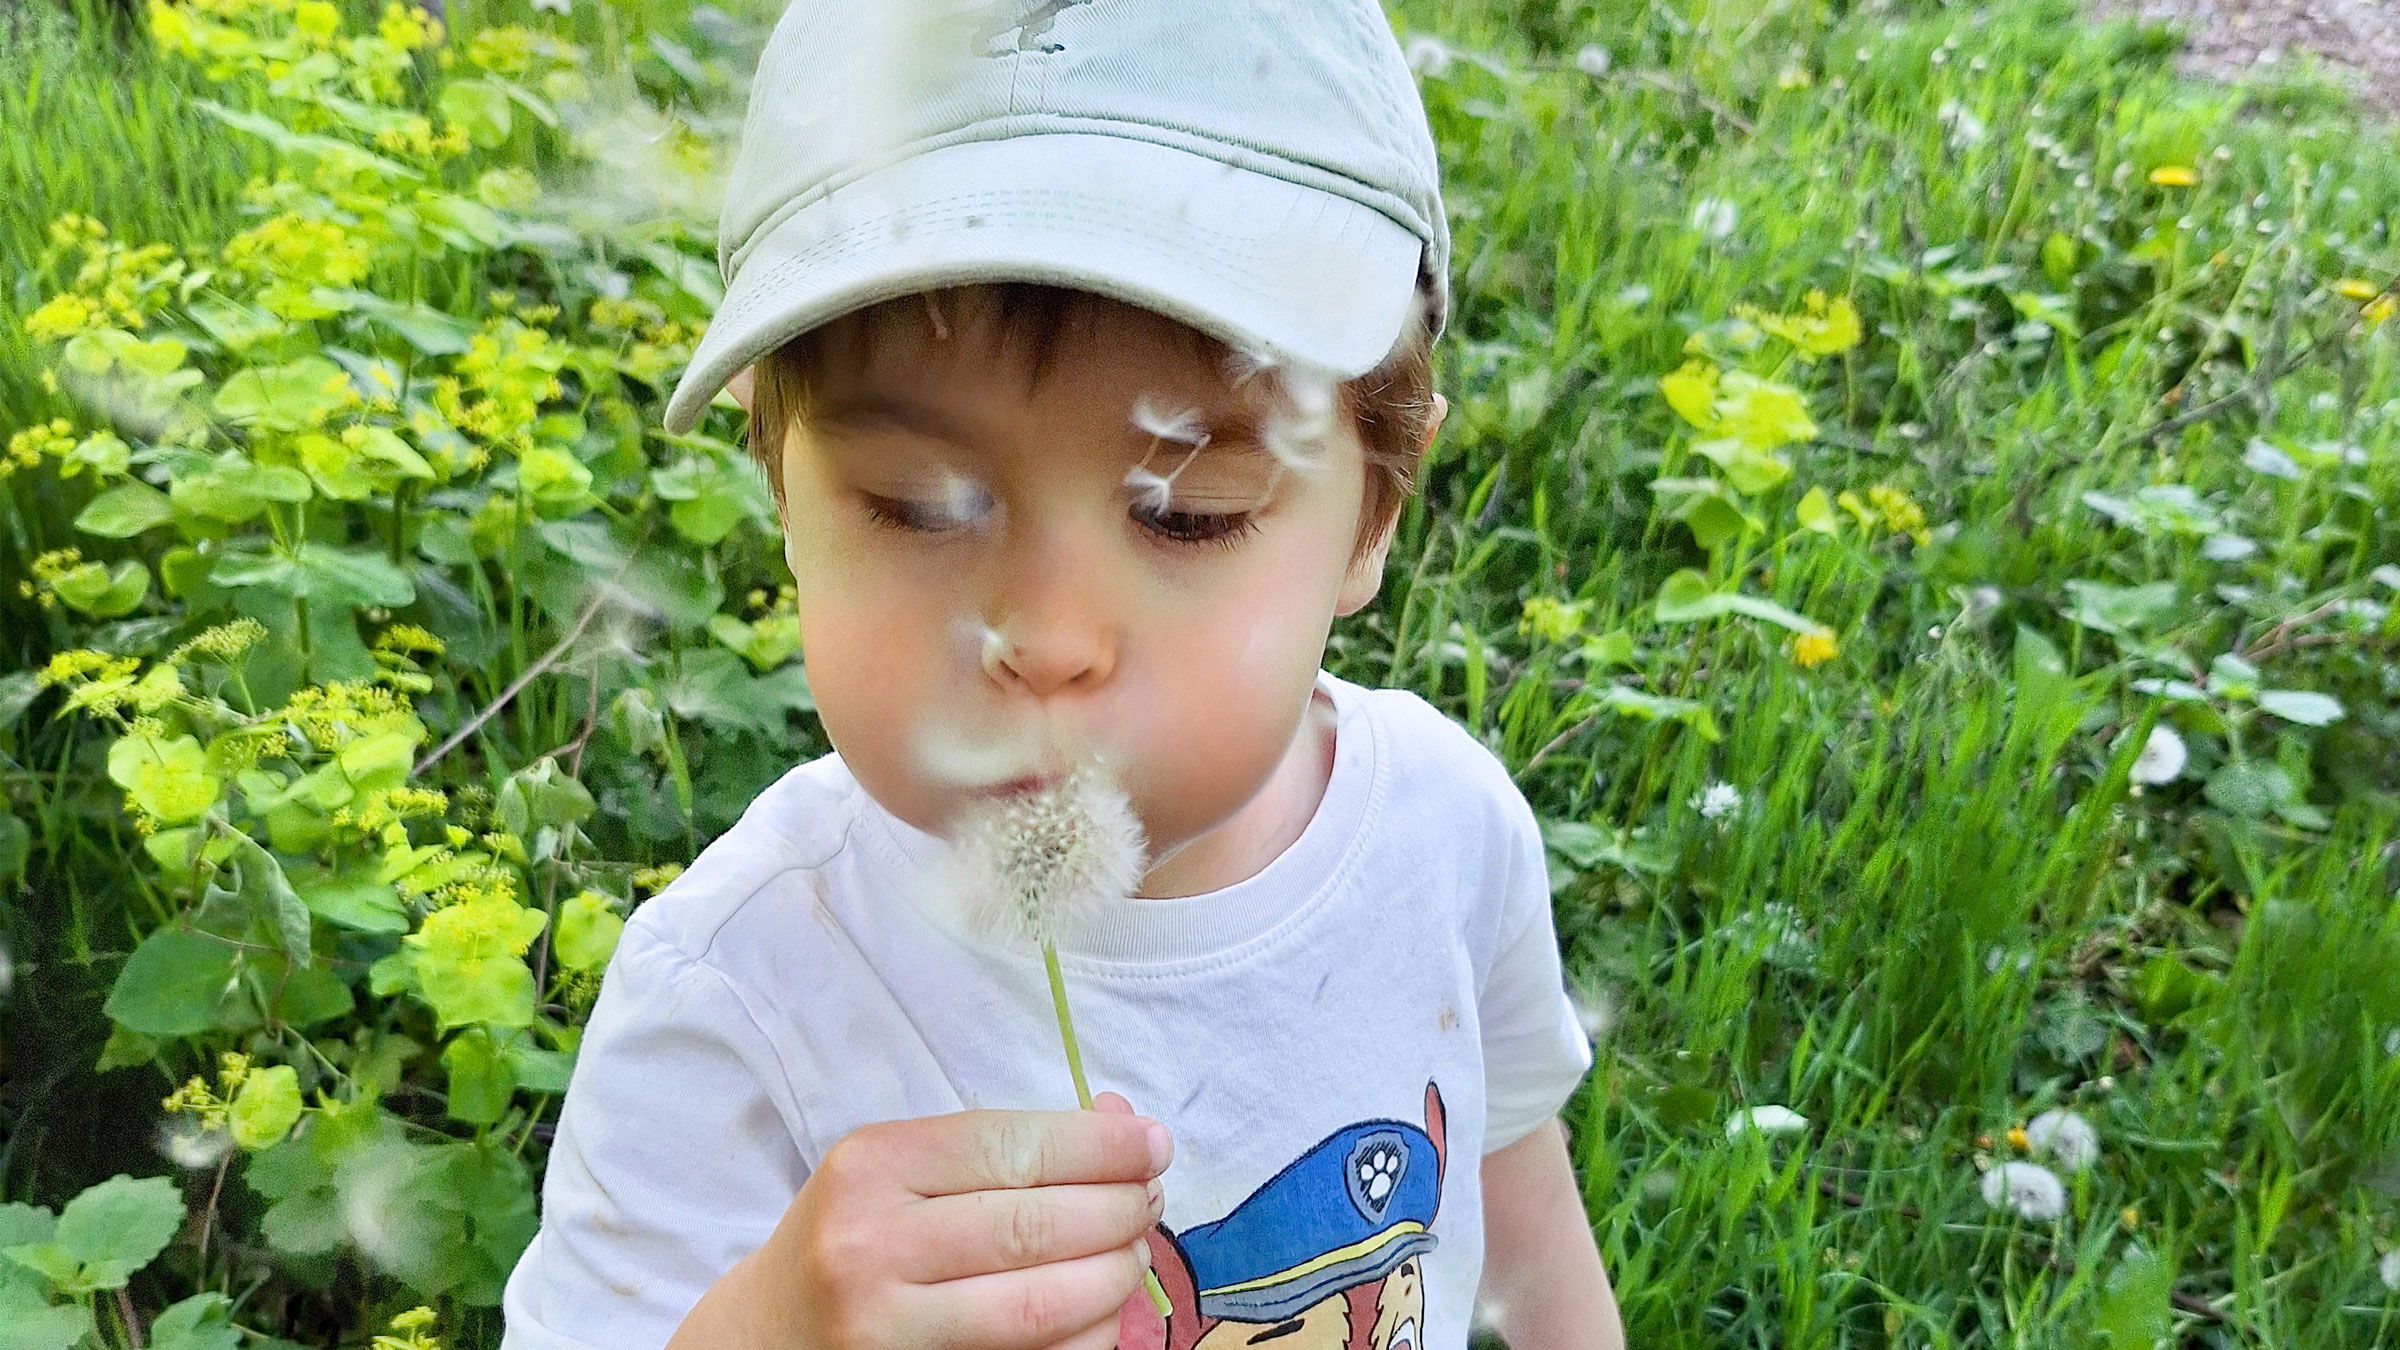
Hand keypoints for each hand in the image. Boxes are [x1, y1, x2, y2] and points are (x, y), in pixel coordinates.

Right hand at [739, 1091, 1170, 1349]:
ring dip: (1113, 1277)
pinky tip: (1097, 1311)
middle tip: (1149, 1202)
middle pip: (1036, 1226)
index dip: (1102, 1148)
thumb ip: (1007, 1145)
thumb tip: (1126, 1126)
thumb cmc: (851, 1239)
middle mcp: (871, 1245)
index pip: (1013, 1146)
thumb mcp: (902, 1171)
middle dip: (1120, 1210)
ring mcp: (888, 1328)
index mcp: (872, 1167)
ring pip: (1043, 1304)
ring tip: (1130, 1254)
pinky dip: (1087, 1335)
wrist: (762, 1337)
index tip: (1155, 1146)